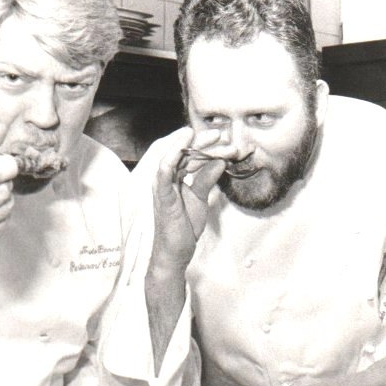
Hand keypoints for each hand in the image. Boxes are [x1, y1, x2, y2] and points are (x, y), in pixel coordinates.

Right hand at [150, 128, 226, 267]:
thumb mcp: (200, 197)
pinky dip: (170, 160)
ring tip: (205, 136)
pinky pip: (162, 174)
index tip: (223, 140)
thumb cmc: (184, 225)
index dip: (204, 146)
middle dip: (201, 141)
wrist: (175, 251)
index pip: (188, 155)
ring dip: (189, 146)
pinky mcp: (162, 197)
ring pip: (172, 157)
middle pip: (181, 152)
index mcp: (174, 177)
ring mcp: (162, 186)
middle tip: (220, 134)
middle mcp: (165, 178)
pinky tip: (181, 150)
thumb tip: (220, 162)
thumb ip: (207, 179)